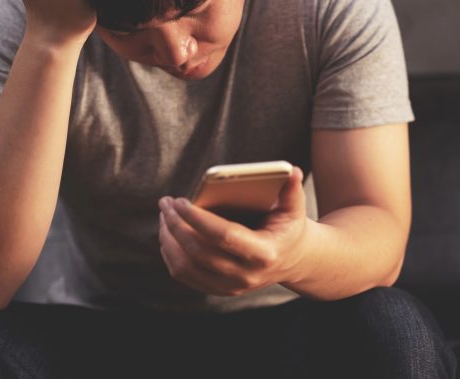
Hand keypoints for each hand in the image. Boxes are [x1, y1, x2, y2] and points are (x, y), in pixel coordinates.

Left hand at [157, 166, 309, 295]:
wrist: (291, 260)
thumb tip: (291, 170)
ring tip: (165, 215)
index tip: (180, 201)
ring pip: (186, 266)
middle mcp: (246, 275)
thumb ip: (292, 190)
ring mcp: (231, 287)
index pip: (224, 237)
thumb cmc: (288, 227)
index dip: (198, 219)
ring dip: (168, 239)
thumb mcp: (294, 209)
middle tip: (166, 203)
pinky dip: (170, 254)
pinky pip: (184, 275)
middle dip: (177, 225)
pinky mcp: (218, 290)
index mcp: (264, 253)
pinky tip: (168, 233)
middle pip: (199, 252)